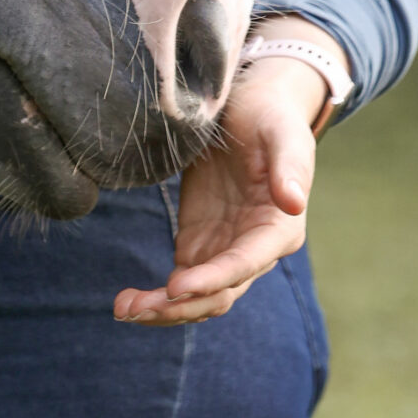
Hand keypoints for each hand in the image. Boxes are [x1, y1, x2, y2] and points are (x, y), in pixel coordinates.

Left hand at [112, 25, 343, 325]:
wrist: (248, 108)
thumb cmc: (270, 116)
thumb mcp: (283, 132)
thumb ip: (289, 166)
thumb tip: (294, 203)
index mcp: (279, 229)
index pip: (245, 264)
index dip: (213, 279)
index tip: (176, 286)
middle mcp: (254, 251)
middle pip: (219, 293)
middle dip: (179, 306)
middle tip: (134, 308)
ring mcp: (225, 251)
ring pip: (198, 298)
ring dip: (163, 310)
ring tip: (123, 309)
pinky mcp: (201, 244)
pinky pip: (182, 284)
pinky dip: (158, 298)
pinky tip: (129, 301)